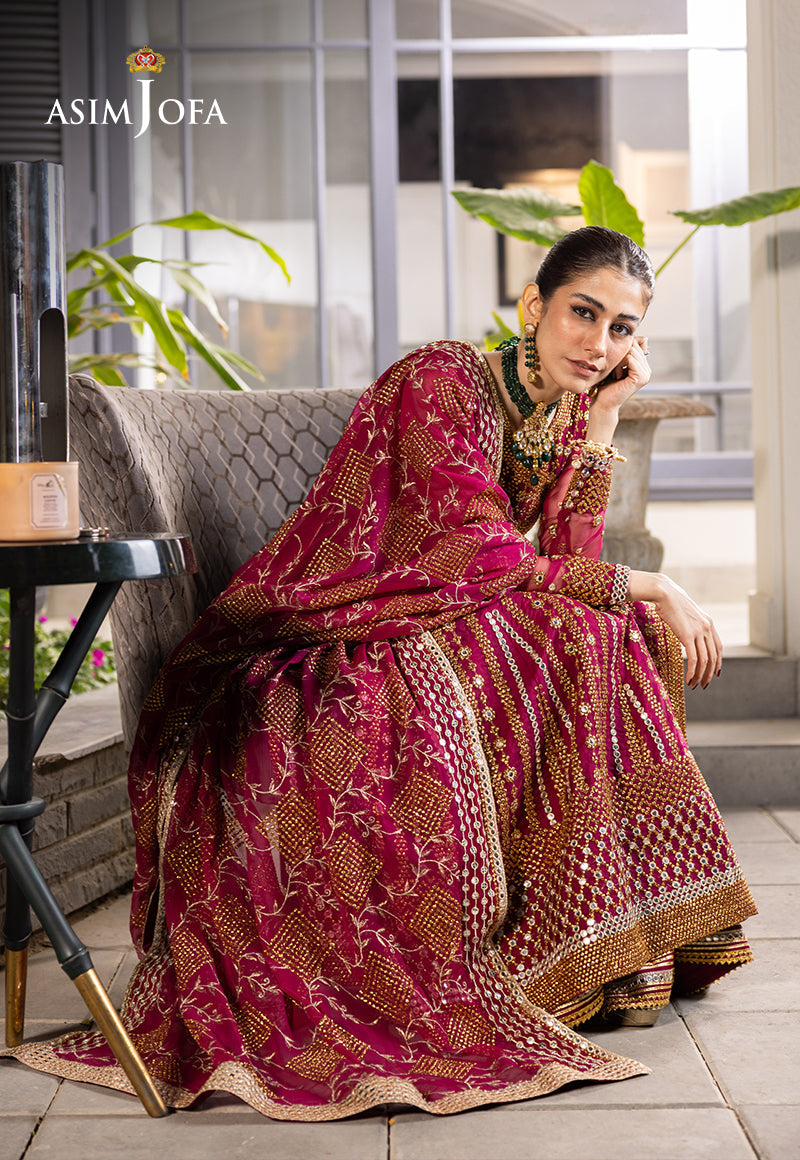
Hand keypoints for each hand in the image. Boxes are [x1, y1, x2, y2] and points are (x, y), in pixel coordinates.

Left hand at [592, 336, 650, 411]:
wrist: (603, 402)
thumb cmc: (605, 383)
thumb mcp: (615, 362)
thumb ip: (625, 350)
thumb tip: (637, 335)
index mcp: (642, 365)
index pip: (637, 342)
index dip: (623, 348)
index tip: (614, 363)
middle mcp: (647, 369)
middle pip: (634, 345)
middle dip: (620, 354)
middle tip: (614, 370)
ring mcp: (646, 374)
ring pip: (632, 351)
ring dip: (619, 360)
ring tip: (615, 373)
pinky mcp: (642, 377)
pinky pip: (631, 358)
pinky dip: (620, 365)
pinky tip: (617, 375)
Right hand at [628, 570, 721, 687]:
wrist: (663, 592)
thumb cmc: (669, 601)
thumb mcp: (685, 613)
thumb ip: (689, 624)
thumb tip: (685, 632)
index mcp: (708, 622)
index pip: (718, 647)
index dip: (718, 662)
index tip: (715, 674)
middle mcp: (707, 627)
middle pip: (714, 656)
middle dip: (709, 673)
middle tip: (703, 685)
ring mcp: (698, 631)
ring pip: (705, 660)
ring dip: (701, 675)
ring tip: (694, 685)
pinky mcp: (688, 635)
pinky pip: (694, 659)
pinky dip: (693, 672)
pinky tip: (688, 679)